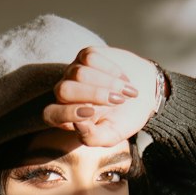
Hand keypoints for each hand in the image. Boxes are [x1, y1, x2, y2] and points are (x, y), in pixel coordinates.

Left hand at [42, 45, 161, 145]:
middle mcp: (65, 94)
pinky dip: (111, 69)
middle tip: (118, 101)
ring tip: (127, 93)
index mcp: (66, 117)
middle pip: (64, 90)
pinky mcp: (85, 56)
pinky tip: (123, 79)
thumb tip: (77, 125)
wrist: (144, 95)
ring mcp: (74, 72)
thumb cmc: (124, 120)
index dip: (67, 113)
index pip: (50, 114)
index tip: (92, 113)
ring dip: (108, 84)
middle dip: (93, 95)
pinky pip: (91, 58)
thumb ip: (93, 138)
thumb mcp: (111, 135)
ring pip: (79, 74)